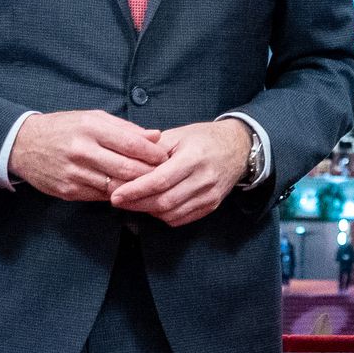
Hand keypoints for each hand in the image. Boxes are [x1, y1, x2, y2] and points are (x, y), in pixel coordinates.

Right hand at [11, 108, 170, 202]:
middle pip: (127, 169)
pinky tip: (126, 192)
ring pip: (116, 187)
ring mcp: (74, 173)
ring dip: (136, 189)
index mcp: (90, 128)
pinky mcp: (68, 191)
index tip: (165, 158)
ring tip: (149, 187)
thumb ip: (125, 128)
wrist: (23, 144)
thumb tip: (155, 136)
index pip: (132, 143)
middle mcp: (82, 150)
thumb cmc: (63, 128)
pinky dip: (117, 195)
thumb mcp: (91, 118)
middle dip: (150, 174)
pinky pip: (100, 197)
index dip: (153, 154)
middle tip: (164, 176)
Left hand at [112, 118, 253, 225]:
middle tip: (118, 200)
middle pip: (164, 201)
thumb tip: (126, 163)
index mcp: (193, 158)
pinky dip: (163, 216)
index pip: (160, 180)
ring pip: (171, 214)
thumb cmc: (203, 139)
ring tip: (133, 202)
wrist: (237, 148)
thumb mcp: (178, 134)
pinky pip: (181, 218)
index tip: (116, 194)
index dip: (135, 190)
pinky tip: (153, 206)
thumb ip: (153, 149)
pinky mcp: (211, 206)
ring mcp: (209, 195)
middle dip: (137, 204)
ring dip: (148, 211)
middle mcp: (204, 179)